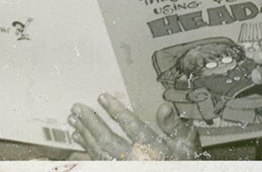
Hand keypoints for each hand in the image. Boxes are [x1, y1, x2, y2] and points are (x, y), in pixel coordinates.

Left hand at [68, 93, 201, 160]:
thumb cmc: (183, 160)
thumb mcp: (188, 144)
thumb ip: (177, 127)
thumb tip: (164, 108)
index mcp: (153, 150)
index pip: (132, 128)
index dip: (116, 111)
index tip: (102, 96)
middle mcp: (135, 161)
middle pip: (109, 141)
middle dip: (91, 123)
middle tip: (77, 108)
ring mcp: (124, 168)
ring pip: (100, 152)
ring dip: (85, 135)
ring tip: (73, 119)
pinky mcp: (116, 170)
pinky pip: (98, 161)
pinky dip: (86, 148)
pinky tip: (78, 138)